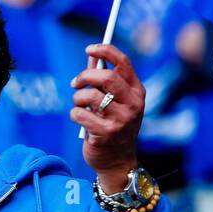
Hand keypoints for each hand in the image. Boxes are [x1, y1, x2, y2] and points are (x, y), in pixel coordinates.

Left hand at [70, 43, 145, 192]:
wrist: (117, 162)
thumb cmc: (113, 126)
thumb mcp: (113, 101)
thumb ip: (103, 79)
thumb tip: (91, 56)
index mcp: (137, 91)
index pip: (123, 63)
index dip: (105, 51)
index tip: (89, 49)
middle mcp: (134, 104)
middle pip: (106, 77)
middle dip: (85, 77)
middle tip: (75, 83)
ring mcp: (122, 119)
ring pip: (90, 96)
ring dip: (78, 99)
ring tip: (79, 106)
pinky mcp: (107, 133)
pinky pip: (80, 114)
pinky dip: (75, 114)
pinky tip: (81, 121)